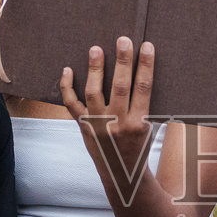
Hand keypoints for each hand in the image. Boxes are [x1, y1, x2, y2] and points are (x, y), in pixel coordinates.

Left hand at [61, 37, 155, 200]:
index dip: (146, 65)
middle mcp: (117, 124)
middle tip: (123, 39)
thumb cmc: (139, 148)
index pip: (143, 88)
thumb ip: (144, 105)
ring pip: (94, 92)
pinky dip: (66, 87)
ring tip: (96, 49)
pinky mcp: (83, 127)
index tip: (147, 46)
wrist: (122, 177)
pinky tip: (68, 69)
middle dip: (123, 61)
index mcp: (139, 124)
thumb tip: (143, 73)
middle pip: (120, 86)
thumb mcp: (149, 129)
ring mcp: (97, 126)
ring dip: (95, 69)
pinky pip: (71, 104)